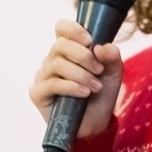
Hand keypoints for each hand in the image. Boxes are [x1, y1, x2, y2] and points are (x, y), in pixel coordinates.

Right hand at [29, 20, 122, 137]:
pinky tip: (84, 93)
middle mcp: (52, 60)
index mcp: (68, 50)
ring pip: (57, 64)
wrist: (95, 124)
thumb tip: (100, 47)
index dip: (73, 30)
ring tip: (95, 87)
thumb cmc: (100, 94)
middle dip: (84, 56)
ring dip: (81, 74)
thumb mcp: (113, 73)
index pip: (61, 28)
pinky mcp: (38, 93)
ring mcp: (43, 76)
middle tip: (99, 70)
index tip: (90, 41)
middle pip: (60, 45)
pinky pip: (52, 83)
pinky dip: (71, 87)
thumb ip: (112, 56)